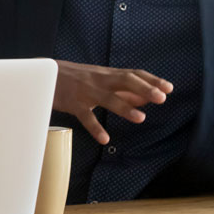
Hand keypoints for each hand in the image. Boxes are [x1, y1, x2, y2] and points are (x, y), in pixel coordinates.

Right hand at [53, 60, 173, 143]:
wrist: (44, 74)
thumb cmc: (75, 78)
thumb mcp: (99, 80)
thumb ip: (121, 90)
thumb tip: (145, 99)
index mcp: (107, 74)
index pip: (133, 74)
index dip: (151, 80)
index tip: (168, 88)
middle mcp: (99, 80)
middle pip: (124, 80)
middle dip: (144, 88)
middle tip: (162, 98)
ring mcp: (86, 91)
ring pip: (107, 98)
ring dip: (125, 108)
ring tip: (141, 118)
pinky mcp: (73, 103)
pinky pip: (85, 116)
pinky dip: (95, 128)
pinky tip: (104, 138)